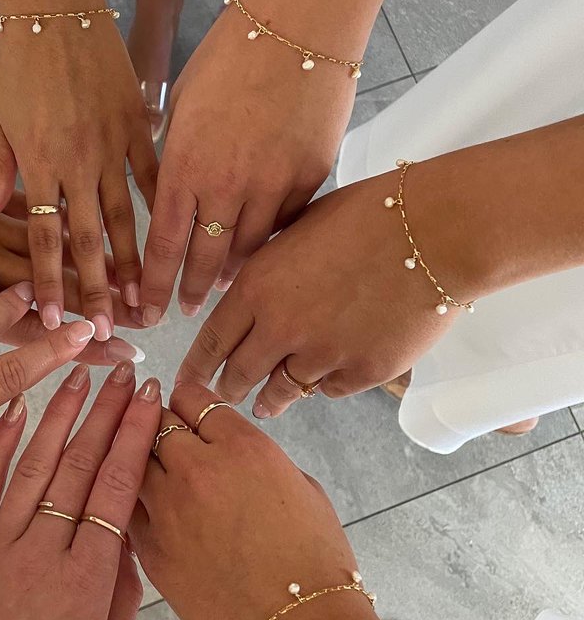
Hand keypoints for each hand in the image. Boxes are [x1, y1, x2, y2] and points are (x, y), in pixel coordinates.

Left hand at [0, 10, 157, 340]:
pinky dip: (164, 205)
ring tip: (144, 301)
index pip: (42, 237)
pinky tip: (177, 236)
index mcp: (39, 160)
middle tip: (109, 333)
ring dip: (135, 262)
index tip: (58, 324)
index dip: (50, 283)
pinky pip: (153, 171)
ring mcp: (113, 141)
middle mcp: (78, 159)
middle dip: (98, 290)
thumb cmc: (16, 54)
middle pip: (89, 238)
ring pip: (127, 215)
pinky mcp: (138, 120)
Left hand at [0, 363, 162, 619]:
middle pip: (78, 466)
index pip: (116, 489)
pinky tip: (13, 409)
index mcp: (85, 584)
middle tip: (120, 371)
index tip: (149, 397)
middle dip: (103, 413)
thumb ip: (122, 601)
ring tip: (76, 376)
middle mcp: (41, 555)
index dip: (134, 437)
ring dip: (56, 416)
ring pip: (31, 466)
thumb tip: (126, 543)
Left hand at [130, 383, 377, 619]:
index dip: (187, 401)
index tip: (185, 407)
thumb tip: (232, 454)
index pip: (193, 398)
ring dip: (137, 459)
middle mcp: (198, 468)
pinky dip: (131, 501)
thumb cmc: (315, 559)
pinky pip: (127, 507)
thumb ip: (258, 459)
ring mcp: (167, 509)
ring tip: (142, 463)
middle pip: (155, 423)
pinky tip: (139, 503)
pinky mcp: (148, 548)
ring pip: (131, 462)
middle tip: (158, 431)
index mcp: (242, 446)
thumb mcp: (301, 487)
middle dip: (156, 423)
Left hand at [139, 0, 362, 323]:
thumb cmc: (229, 54)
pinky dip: (271, 241)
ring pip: (249, 250)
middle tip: (185, 311)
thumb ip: (172, 153)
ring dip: (232, 273)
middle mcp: (227, 186)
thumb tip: (167, 187)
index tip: (148, 309)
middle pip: (205, 260)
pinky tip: (262, 250)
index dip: (154, 284)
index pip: (162, 245)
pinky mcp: (310, 178)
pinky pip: (286, 224)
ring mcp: (273, 186)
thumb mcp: (181, 103)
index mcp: (184, 166)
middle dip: (192, 291)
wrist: (299, 24)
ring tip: (222, 287)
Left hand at [177, 167, 462, 415]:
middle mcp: (281, 329)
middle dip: (227, 389)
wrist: (433, 231)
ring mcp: (322, 355)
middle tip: (222, 397)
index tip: (187, 382)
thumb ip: (268, 264)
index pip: (212, 341)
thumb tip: (250, 284)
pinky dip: (323, 385)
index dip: (197, 366)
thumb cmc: (367, 215)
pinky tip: (322, 380)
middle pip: (239, 375)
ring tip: (266, 405)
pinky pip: (330, 389)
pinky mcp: (361, 372)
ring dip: (271, 398)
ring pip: (283, 390)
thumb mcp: (297, 227)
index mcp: (257, 288)